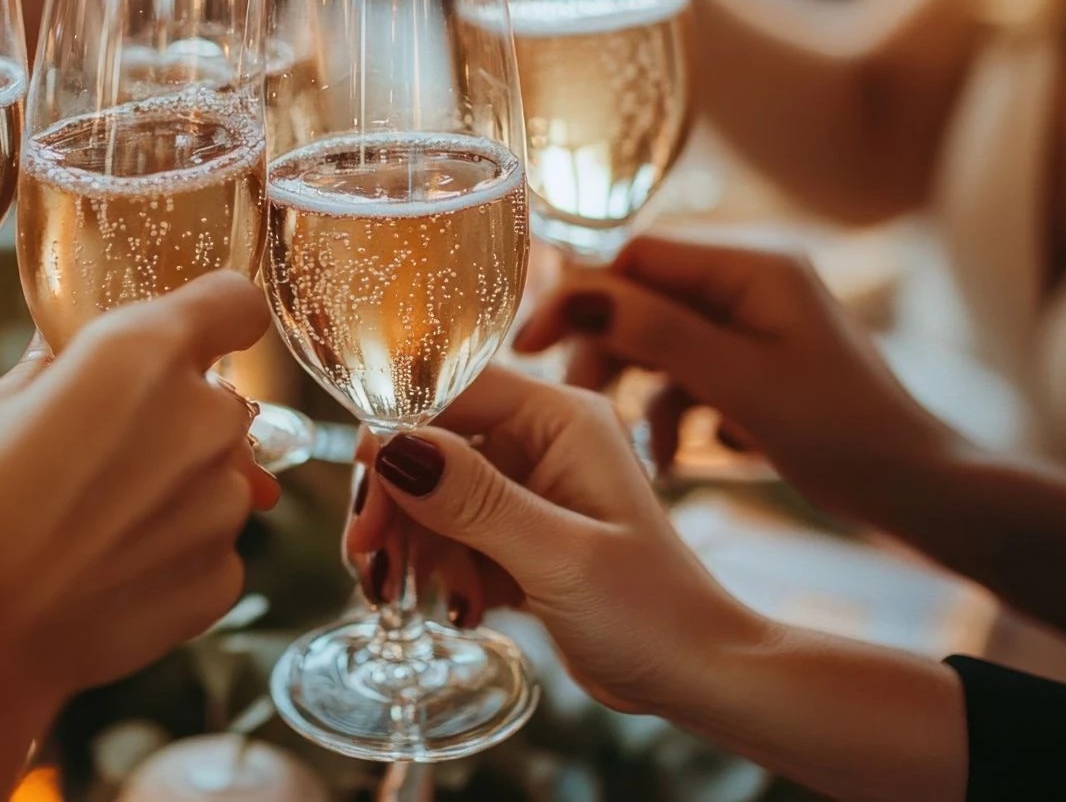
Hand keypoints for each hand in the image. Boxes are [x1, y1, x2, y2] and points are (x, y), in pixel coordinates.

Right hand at [0, 271, 277, 703]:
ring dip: (174, 490)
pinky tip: (106, 571)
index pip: (233, 301)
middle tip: (102, 453)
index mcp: (145, 353)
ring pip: (218, 478)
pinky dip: (171, 554)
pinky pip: (209, 547)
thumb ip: (50, 373)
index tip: (192, 332)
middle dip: (174, 417)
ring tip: (93, 524)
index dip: (214, 315)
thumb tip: (62, 360)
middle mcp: (203, 421)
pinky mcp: (220, 578)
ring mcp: (221, 506)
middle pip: (219, 401)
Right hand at [346, 365, 765, 712]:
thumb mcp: (559, 556)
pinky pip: (450, 533)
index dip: (395, 435)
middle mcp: (540, 439)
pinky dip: (441, 570)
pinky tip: (461, 609)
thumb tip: (392, 446)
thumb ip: (474, 499)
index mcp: (560, 418)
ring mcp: (527, 486)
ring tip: (413, 600)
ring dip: (414, 547)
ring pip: (430, 494)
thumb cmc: (653, 613)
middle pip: (429, 445)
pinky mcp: (518, 531)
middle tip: (372, 566)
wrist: (697, 676)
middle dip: (396, 506)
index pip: (450, 390)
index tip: (368, 502)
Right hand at [510, 236, 950, 517]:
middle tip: (575, 407)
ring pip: (661, 346)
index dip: (577, 296)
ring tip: (635, 448)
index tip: (530, 347)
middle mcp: (753, 285)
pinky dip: (675, 418)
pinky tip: (679, 462)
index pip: (636, 257)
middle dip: (606, 355)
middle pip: (642, 301)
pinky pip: (691, 379)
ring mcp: (757, 328)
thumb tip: (573, 288)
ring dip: (640, 396)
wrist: (926, 495)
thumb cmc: (847, 435)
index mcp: (753, 267)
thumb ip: (655, 330)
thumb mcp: (738, 382)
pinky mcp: (759, 371)